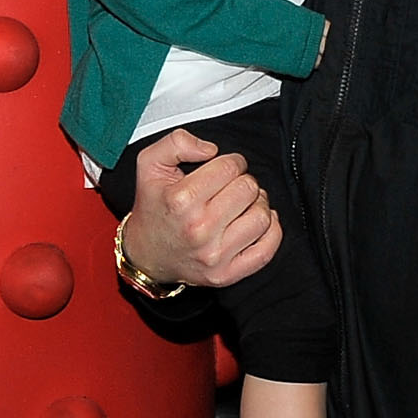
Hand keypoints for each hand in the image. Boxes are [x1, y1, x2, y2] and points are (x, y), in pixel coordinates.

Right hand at [120, 129, 281, 289]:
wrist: (146, 253)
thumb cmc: (153, 207)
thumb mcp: (150, 164)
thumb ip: (176, 143)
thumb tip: (211, 150)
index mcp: (180, 200)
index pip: (230, 167)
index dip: (231, 162)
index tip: (225, 168)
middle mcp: (198, 229)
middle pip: (249, 189)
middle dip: (243, 182)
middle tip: (231, 187)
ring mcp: (214, 255)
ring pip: (263, 216)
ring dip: (257, 205)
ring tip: (241, 205)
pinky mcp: (226, 274)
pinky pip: (267, 249)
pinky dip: (271, 231)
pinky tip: (255, 222)